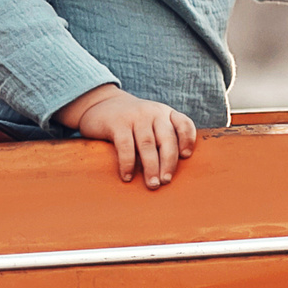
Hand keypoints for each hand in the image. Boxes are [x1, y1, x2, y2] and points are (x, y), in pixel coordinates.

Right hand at [57, 85, 196, 188]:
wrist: (100, 103)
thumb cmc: (130, 121)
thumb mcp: (150, 121)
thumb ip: (162, 136)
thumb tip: (170, 170)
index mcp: (165, 114)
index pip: (184, 123)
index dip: (188, 139)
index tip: (186, 156)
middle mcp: (153, 113)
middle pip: (167, 139)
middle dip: (168, 162)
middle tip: (166, 181)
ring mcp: (135, 116)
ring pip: (147, 144)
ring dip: (151, 167)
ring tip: (152, 184)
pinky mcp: (117, 123)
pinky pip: (125, 145)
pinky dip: (128, 163)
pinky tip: (127, 176)